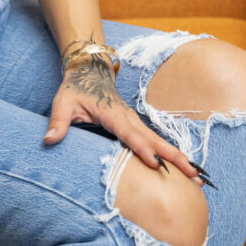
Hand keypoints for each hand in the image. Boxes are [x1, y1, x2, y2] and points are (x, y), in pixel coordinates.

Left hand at [43, 53, 208, 185]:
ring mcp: (134, 121)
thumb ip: (57, 122)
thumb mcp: (62, 102)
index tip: (155, 165)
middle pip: (154, 140)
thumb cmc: (75, 88)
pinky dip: (170, 154)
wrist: (88, 70)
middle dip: (174, 157)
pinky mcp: (135, 125)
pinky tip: (182, 168)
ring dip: (178, 157)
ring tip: (197, 176)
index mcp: (112, 114)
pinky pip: (154, 141)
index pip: (129, 134)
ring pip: (158, 141)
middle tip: (193, 174)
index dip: (142, 149)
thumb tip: (48, 141)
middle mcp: (128, 118)